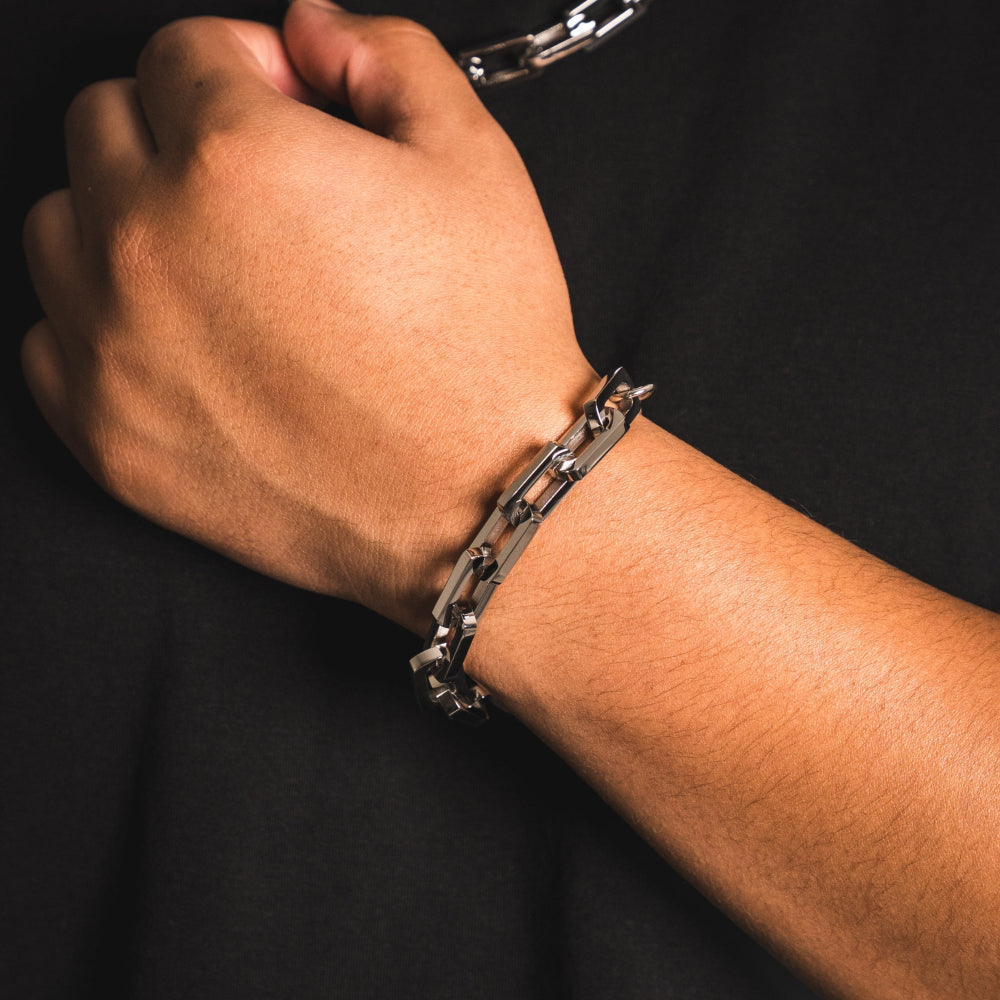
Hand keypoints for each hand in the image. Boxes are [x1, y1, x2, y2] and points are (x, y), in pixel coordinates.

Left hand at [22, 0, 594, 628]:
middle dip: (176, 130)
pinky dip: (101, 323)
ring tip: (213, 264)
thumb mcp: (475, 158)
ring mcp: (116, 348)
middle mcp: (149, 244)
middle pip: (103, 126)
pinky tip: (179, 338)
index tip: (286, 110)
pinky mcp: (111, 439)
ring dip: (125, 220)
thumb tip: (311, 31)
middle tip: (256, 186)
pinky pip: (51, 342)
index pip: (179, 52)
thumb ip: (385, 54)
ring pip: (62, 228)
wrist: (480, 498)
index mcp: (234, 155)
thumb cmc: (485, 344)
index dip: (246, 68)